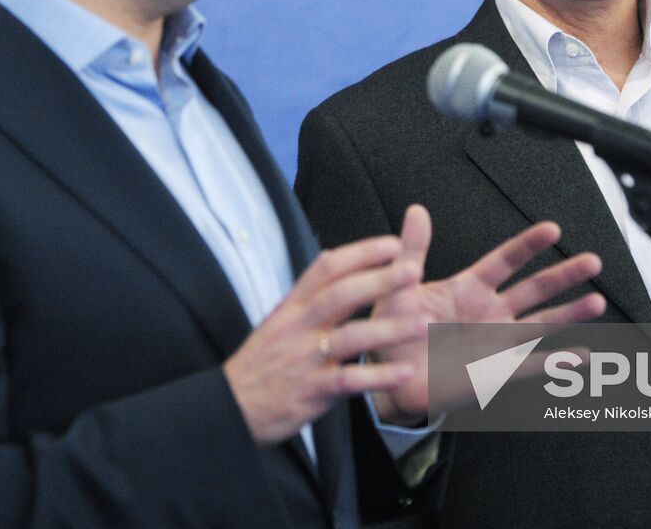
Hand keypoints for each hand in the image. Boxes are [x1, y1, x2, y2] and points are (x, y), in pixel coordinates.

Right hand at [224, 234, 427, 444]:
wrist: (229, 407)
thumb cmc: (261, 364)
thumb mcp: (278, 321)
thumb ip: (308, 297)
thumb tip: (335, 265)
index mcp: (292, 306)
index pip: (326, 268)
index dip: (360, 253)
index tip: (392, 243)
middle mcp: (298, 326)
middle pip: (340, 294)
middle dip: (378, 280)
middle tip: (413, 269)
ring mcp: (304, 358)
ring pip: (349, 337)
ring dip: (387, 329)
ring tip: (420, 323)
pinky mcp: (311, 391)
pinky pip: (349, 381)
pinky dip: (378, 376)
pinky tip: (404, 372)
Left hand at [369, 205, 604, 425]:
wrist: (387, 376)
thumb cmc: (392, 328)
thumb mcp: (399, 286)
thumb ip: (411, 250)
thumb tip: (417, 211)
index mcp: (468, 288)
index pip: (504, 261)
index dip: (528, 245)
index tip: (552, 229)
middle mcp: (489, 312)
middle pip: (533, 289)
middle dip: (564, 275)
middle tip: (593, 261)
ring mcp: (495, 342)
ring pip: (540, 323)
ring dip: (570, 314)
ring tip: (598, 302)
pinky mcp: (493, 371)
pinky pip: (530, 366)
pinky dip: (556, 363)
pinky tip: (580, 357)